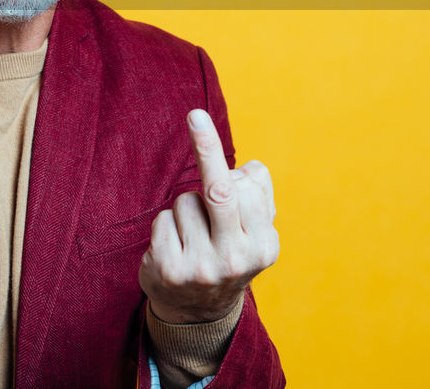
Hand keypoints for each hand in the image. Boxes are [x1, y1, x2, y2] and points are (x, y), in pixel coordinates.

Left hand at [139, 109, 278, 323]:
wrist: (198, 313)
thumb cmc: (225, 253)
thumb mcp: (252, 233)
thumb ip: (255, 196)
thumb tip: (248, 170)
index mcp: (264, 246)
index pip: (251, 188)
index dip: (226, 160)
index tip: (199, 119)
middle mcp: (237, 259)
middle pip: (220, 191)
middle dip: (206, 148)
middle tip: (194, 115)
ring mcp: (202, 267)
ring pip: (186, 201)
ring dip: (185, 208)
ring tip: (193, 235)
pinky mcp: (170, 270)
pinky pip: (164, 219)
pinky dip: (166, 225)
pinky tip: (174, 246)